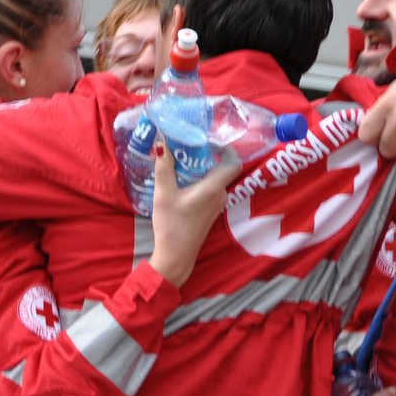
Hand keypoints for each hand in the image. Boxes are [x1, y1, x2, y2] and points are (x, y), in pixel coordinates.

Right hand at [145, 146, 240, 287]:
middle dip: (207, 155)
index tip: (211, 140)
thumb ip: (164, 168)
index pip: (233, 162)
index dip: (227, 148)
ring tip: (182, 159)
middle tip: (188, 145)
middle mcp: (221, 195)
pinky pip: (210, 189)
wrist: (176, 256)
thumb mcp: (163, 194)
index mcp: (214, 188)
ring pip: (214, 179)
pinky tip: (182, 179)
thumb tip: (162, 144)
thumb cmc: (171, 225)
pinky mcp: (211, 212)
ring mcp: (217, 205)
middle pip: (221, 168)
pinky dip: (200, 180)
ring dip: (201, 168)